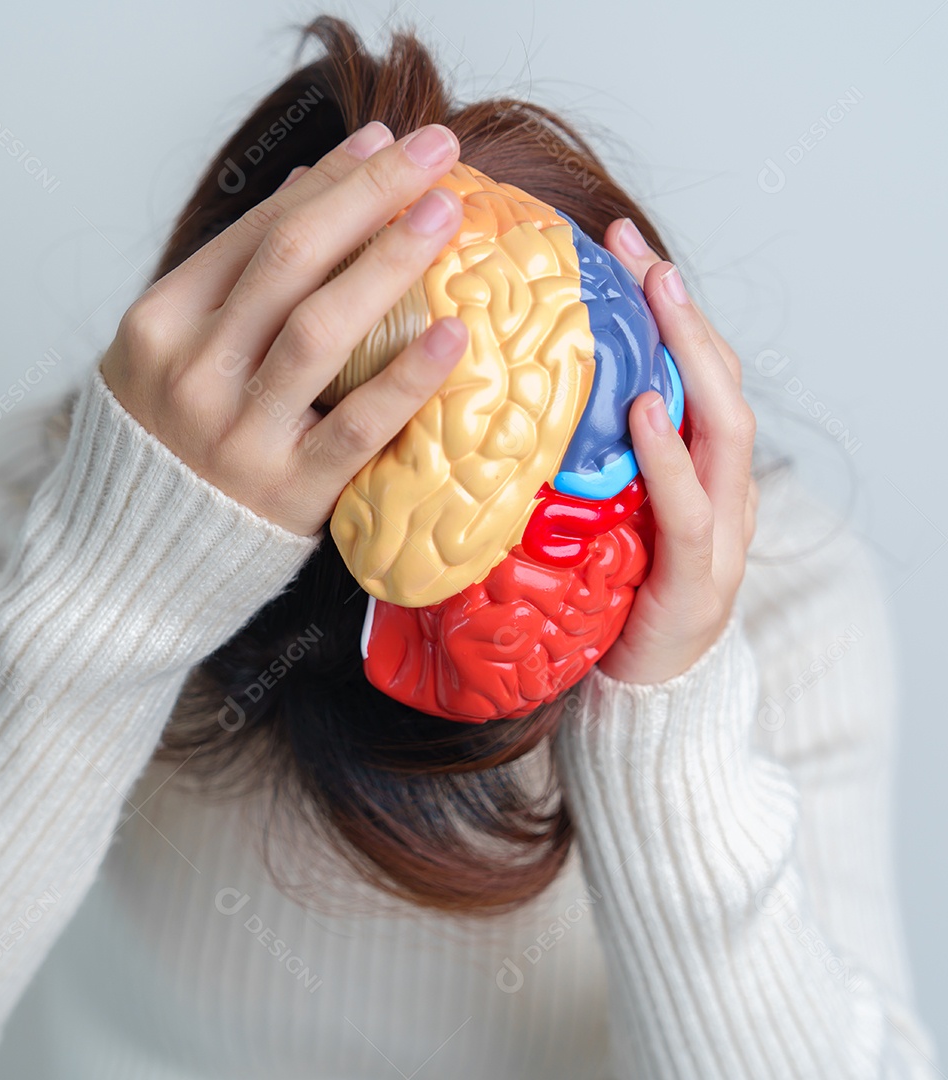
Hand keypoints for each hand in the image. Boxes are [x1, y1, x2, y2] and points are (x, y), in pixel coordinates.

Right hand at [99, 120, 469, 537]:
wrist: (138, 550)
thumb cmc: (172, 438)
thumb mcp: (176, 347)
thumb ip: (238, 274)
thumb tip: (315, 187)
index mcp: (159, 324)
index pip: (256, 232)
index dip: (330, 181)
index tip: (386, 142)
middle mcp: (191, 372)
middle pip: (290, 261)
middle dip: (369, 194)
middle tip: (436, 150)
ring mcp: (237, 433)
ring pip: (320, 330)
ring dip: (389, 262)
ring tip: (445, 213)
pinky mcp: (286, 491)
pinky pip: (356, 426)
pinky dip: (406, 378)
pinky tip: (452, 333)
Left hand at [595, 218, 758, 683]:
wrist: (637, 698)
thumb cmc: (609, 604)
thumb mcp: (592, 521)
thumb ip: (576, 468)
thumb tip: (496, 407)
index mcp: (695, 475)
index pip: (695, 377)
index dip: (669, 312)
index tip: (625, 249)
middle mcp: (721, 493)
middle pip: (719, 384)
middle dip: (683, 313)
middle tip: (641, 252)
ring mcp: (720, 535)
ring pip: (722, 431)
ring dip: (691, 359)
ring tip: (658, 298)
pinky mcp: (699, 581)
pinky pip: (690, 510)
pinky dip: (669, 459)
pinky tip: (646, 412)